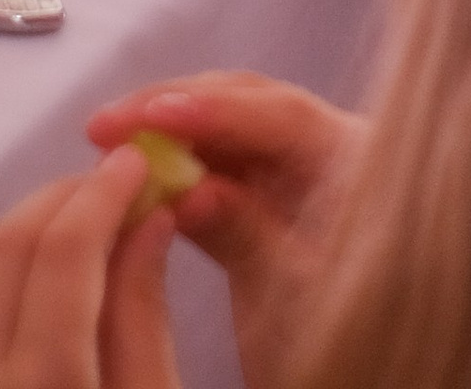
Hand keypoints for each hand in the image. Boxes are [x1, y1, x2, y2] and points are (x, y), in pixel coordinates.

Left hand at [0, 147, 175, 388]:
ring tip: (70, 228)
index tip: (139, 161)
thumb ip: (143, 320)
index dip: (103, 193)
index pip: (64, 255)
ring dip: (16, 224)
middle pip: (3, 246)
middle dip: (62, 197)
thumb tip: (151, 217)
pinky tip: (23, 274)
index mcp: (42, 387)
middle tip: (111, 188)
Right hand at [84, 78, 363, 388]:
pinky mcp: (278, 191)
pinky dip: (181, 166)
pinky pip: (225, 164)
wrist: (366, 371)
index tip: (152, 114)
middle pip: (249, 106)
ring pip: (230, 130)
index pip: (280, 115)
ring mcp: (304, 166)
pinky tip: (138, 175)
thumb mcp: (292, 293)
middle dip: (176, 107)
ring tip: (107, 141)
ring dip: (170, 134)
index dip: (212, 109)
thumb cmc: (346, 334)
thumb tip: (187, 187)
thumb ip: (245, 233)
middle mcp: (333, 146)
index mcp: (355, 160)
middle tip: (104, 125)